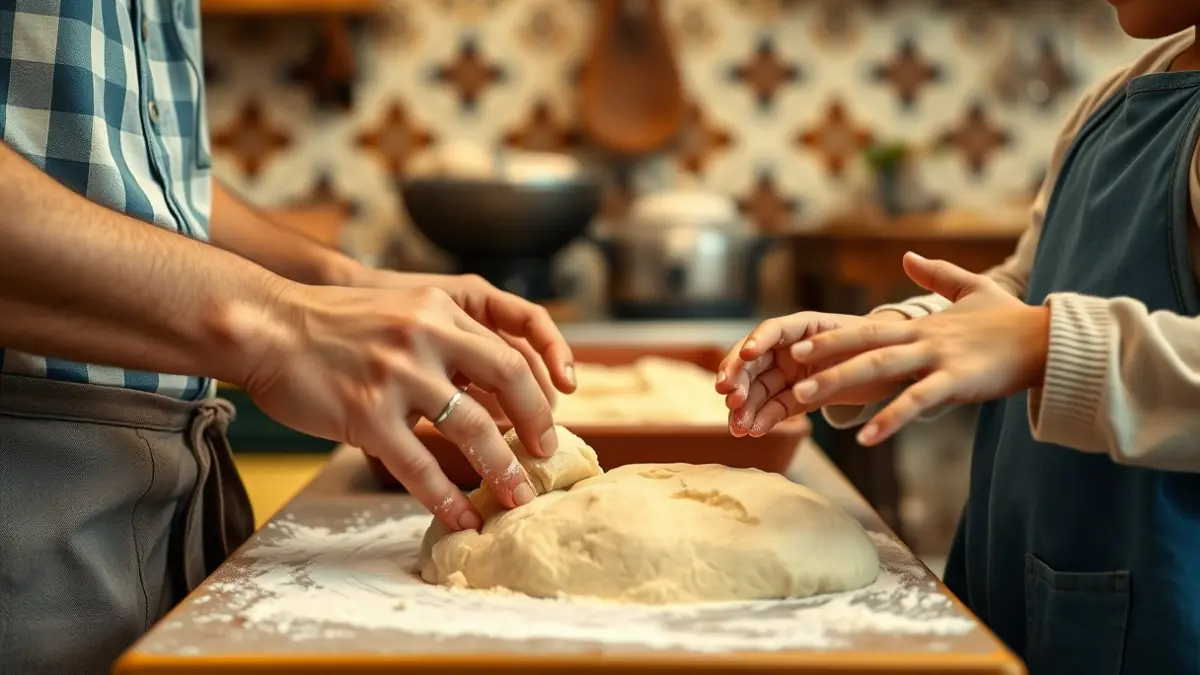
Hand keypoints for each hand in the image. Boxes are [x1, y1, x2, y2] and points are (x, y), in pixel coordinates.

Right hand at [236, 283, 559, 531]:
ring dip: (502, 469)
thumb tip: (492, 389)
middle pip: (508, 379)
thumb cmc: (333, 327)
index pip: (510, 349)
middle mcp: (425, 336)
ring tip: (517, 498)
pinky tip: (462, 518)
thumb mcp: (400, 311)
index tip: (548, 422)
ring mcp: (396, 376)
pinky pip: (419, 466)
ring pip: (470, 429)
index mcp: (440, 310)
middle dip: (536, 425)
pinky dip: (446, 498)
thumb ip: (444, 339)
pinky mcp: (365, 415)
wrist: (266, 327)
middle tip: (548, 457)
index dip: (537, 391)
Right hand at [715, 311, 908, 436]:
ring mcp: (790, 374)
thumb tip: (799, 354)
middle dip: (738, 379)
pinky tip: (753, 431)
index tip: (746, 354)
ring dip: (745, 407)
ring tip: (738, 426)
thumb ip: (835, 347)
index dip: (756, 340)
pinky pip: (775, 408)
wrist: (896, 367)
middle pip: (753, 361)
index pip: (772, 329)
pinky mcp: (796, 398)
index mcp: (804, 326)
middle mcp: (789, 348)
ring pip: (758, 388)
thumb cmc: (879, 345)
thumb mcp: (863, 340)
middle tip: (730, 398)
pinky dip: (763, 419)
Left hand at [788, 252, 1048, 445]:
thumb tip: (907, 256)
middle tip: (790, 370)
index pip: (868, 329)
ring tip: (808, 400)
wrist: (1051, 340)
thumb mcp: (973, 290)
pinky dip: (890, 418)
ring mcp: (939, 358)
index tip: (799, 345)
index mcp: (923, 325)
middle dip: (825, 358)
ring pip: (881, 370)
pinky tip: (867, 438)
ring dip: (842, 384)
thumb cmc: (1011, 320)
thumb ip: (937, 275)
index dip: (832, 337)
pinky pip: (917, 401)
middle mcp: (924, 339)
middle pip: (864, 347)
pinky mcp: (958, 381)